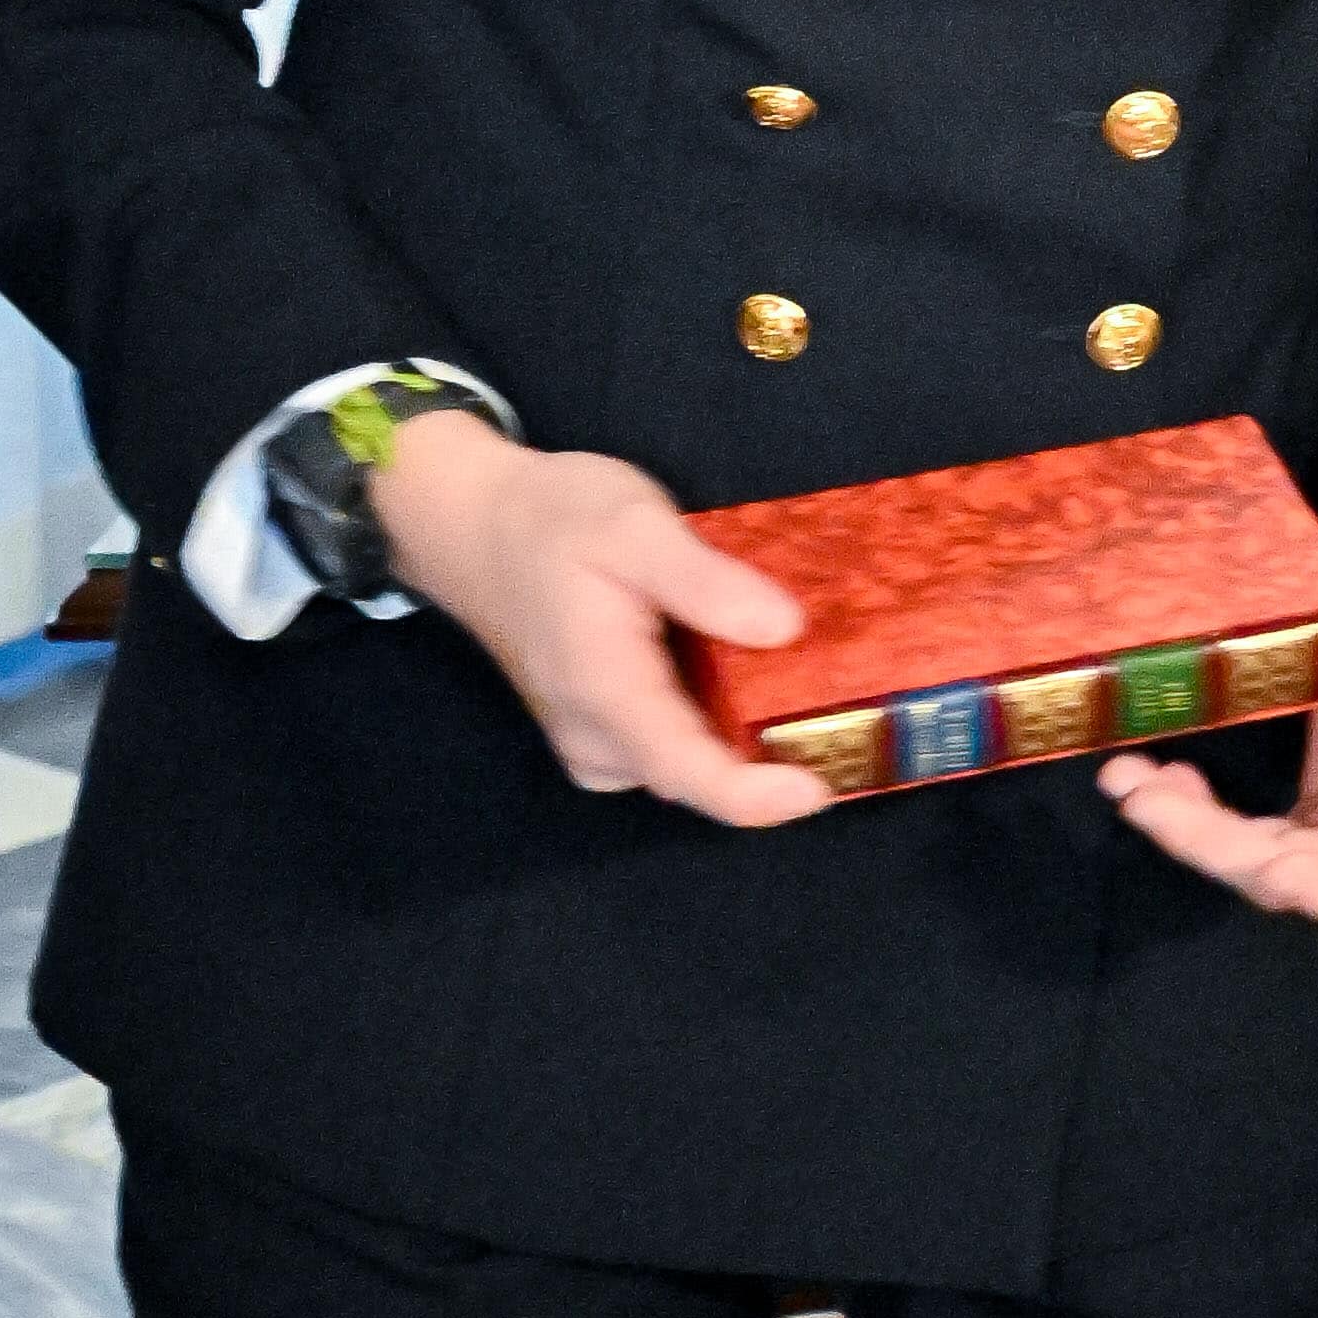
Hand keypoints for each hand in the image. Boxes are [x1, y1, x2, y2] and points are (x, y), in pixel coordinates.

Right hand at [369, 412, 825, 828]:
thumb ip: (704, 581)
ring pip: (686, 761)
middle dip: (769, 759)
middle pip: (696, 774)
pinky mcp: (599, 727)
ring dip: (743, 738)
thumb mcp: (633, 525)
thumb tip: (783, 629)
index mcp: (605, 693)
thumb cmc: (552, 519)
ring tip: (806, 684)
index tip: (819, 790)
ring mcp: (593, 739)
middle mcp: (596, 736)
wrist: (475, 523)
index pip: (688, 772)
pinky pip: (669, 742)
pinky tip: (743, 673)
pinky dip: (713, 721)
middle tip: (843, 712)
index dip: (756, 797)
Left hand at [1113, 517, 1317, 927]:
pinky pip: (1255, 830)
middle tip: (1143, 801)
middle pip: (1304, 876)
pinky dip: (1203, 814)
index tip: (1270, 871)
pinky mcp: (1317, 799)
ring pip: (1267, 858)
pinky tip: (1162, 777)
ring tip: (1129, 784)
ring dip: (1196, 835)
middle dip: (1220, 849)